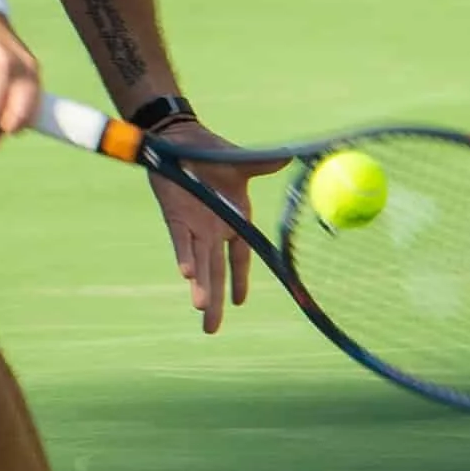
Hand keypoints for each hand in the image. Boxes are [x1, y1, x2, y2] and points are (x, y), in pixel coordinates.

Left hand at [146, 119, 285, 335]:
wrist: (180, 139)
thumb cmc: (211, 152)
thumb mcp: (242, 163)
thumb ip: (264, 165)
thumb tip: (293, 157)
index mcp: (233, 220)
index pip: (239, 258)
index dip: (239, 281)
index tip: (240, 303)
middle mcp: (213, 229)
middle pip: (216, 273)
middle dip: (215, 302)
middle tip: (211, 331)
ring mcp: (194, 225)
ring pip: (199, 264)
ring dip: (201, 286)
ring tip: (204, 311)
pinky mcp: (176, 216)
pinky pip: (182, 241)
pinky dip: (185, 256)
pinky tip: (187, 274)